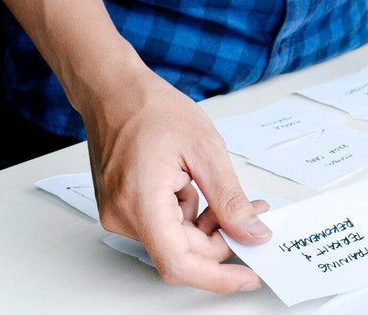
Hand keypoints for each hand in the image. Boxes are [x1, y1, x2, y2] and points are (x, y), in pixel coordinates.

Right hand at [85, 68, 271, 292]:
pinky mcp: (123, 207)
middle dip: (223, 239)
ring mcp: (119, 213)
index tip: (249, 277)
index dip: (218, 278)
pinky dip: (189, 215)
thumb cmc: (151, 108)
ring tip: (225, 193)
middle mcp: (123, 216)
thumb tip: (252, 232)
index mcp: (141, 203)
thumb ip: (231, 199)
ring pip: (176, 240)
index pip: (180, 263)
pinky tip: (197, 187)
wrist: (113, 89)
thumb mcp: (207, 150)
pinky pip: (164, 226)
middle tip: (255, 214)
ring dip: (207, 225)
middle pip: (182, 253)